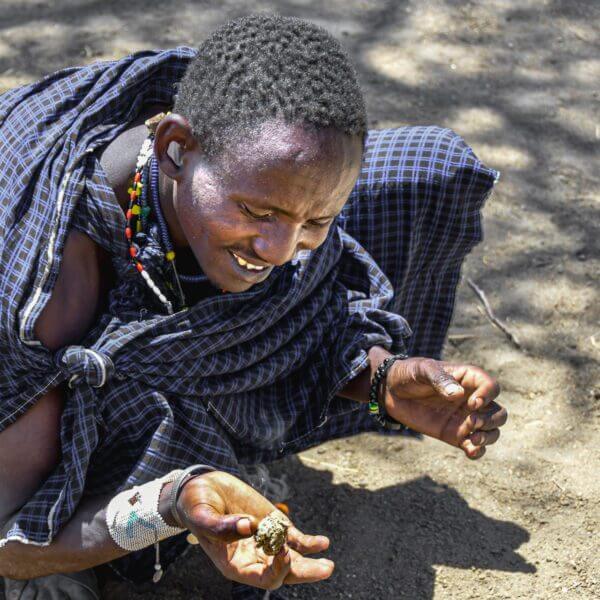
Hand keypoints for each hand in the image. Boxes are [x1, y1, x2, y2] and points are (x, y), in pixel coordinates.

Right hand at [177, 471, 333, 589]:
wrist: (202, 489)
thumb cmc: (197, 507)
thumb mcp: (202, 515)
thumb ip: (220, 526)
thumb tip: (248, 527)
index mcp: (235, 564)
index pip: (263, 578)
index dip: (277, 569)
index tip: (283, 550)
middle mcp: (253, 557)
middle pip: (283, 574)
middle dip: (305, 573)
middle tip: (325, 569)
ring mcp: (266, 541)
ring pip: (293, 560)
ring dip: (311, 564)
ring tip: (328, 565)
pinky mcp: (273, 524)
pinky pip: (294, 539)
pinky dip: (308, 542)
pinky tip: (322, 543)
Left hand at [384, 357, 506, 458]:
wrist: (391, 391)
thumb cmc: (409, 374)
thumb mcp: (422, 370)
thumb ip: (439, 380)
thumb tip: (458, 394)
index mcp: (468, 379)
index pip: (492, 386)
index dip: (488, 396)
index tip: (472, 404)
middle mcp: (471, 399)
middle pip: (499, 412)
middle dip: (491, 420)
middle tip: (471, 422)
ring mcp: (465, 418)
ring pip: (492, 431)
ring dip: (488, 437)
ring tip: (472, 439)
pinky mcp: (455, 435)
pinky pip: (475, 446)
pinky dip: (478, 452)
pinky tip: (469, 452)